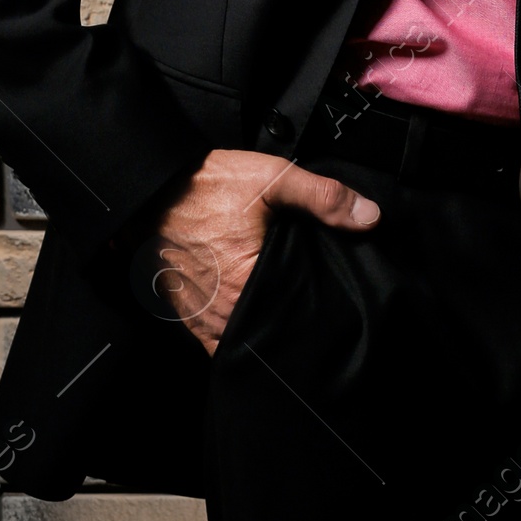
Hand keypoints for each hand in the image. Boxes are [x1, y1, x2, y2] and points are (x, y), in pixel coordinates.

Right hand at [137, 149, 378, 353]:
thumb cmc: (207, 185)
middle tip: (309, 305)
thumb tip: (370, 218)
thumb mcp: (271, 179)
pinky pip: (219, 341)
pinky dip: (237, 330)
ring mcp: (201, 321)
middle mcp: (222, 315)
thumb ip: (322, 198)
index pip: (295, 318)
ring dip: (263, 329)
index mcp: (246, 287)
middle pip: (270, 335)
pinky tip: (253, 310)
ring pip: (244, 341)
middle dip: (291, 324)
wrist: (149, 188)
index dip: (315, 314)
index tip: (329, 306)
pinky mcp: (187, 318)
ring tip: (283, 308)